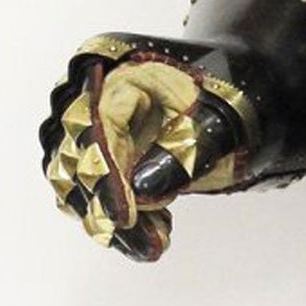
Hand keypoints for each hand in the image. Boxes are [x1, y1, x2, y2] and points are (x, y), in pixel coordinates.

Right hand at [39, 39, 250, 261]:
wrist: (234, 93)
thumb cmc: (231, 100)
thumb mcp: (220, 124)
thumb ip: (184, 153)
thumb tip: (139, 190)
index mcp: (119, 62)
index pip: (98, 124)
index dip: (108, 175)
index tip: (124, 218)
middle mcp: (88, 86)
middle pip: (75, 154)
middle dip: (107, 204)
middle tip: (151, 243)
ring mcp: (82, 118)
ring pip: (70, 178)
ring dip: (104, 217)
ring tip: (155, 241)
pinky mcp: (87, 149)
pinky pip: (80, 189)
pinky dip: (107, 216)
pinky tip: (149, 233)